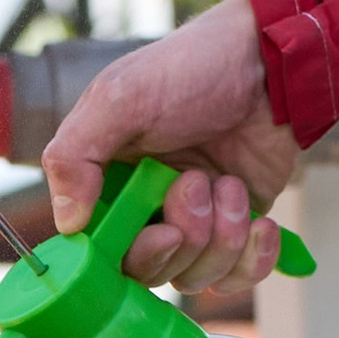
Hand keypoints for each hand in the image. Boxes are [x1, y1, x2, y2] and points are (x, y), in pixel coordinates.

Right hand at [41, 0, 300, 293]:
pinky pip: (238, 276)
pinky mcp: (237, 225)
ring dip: (221, 238)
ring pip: (195, 276)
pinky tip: (261, 222)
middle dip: (183, 237)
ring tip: (230, 185)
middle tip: (196, 184)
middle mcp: (145, 207)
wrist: (270, 61)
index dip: (130, 255)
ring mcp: (194, 220)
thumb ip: (75, 156)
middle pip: (149, 271)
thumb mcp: (119, 98)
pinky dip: (253, 258)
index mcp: (105, 181)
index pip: (98, 251)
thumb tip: (68, 223)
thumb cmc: (191, 69)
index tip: (161, 232)